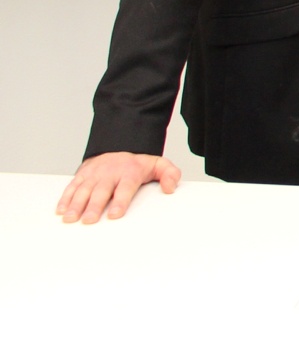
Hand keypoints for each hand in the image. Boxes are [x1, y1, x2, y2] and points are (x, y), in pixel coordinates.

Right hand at [56, 152, 180, 223]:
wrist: (119, 145)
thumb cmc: (138, 164)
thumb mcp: (159, 165)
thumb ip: (169, 174)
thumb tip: (170, 188)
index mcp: (129, 172)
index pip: (125, 188)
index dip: (120, 202)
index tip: (114, 215)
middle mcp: (110, 173)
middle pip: (101, 191)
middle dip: (94, 206)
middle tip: (89, 220)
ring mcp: (94, 174)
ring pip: (83, 190)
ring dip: (75, 205)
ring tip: (70, 219)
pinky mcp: (82, 175)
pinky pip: (72, 186)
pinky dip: (65, 198)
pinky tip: (61, 210)